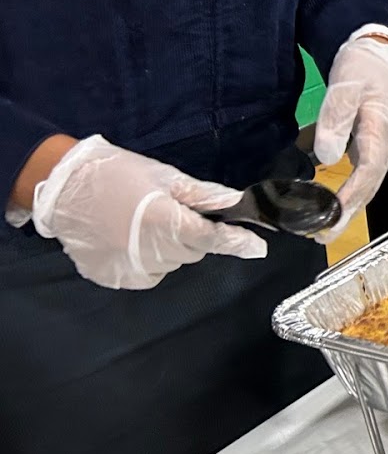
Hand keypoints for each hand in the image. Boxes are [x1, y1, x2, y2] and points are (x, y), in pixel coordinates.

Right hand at [28, 135, 267, 289]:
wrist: (63, 189)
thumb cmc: (118, 174)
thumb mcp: (165, 177)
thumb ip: (202, 194)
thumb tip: (236, 202)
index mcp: (162, 222)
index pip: (210, 239)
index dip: (237, 243)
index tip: (258, 248)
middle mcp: (147, 253)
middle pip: (192, 252)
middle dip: (192, 235)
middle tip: (172, 213)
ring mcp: (127, 270)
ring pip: (172, 264)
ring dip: (170, 248)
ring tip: (145, 223)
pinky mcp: (111, 279)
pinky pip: (148, 274)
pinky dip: (150, 260)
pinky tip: (131, 240)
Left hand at [313, 32, 387, 242]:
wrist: (378, 52)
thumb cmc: (363, 67)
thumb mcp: (346, 85)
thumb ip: (336, 118)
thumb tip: (326, 157)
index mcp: (381, 130)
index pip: (368, 172)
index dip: (350, 198)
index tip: (330, 218)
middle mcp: (385, 144)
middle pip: (370, 185)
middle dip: (348, 212)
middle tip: (322, 235)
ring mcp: (380, 146)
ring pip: (367, 182)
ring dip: (348, 206)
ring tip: (323, 227)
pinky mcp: (372, 144)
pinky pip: (363, 173)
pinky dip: (348, 191)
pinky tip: (330, 201)